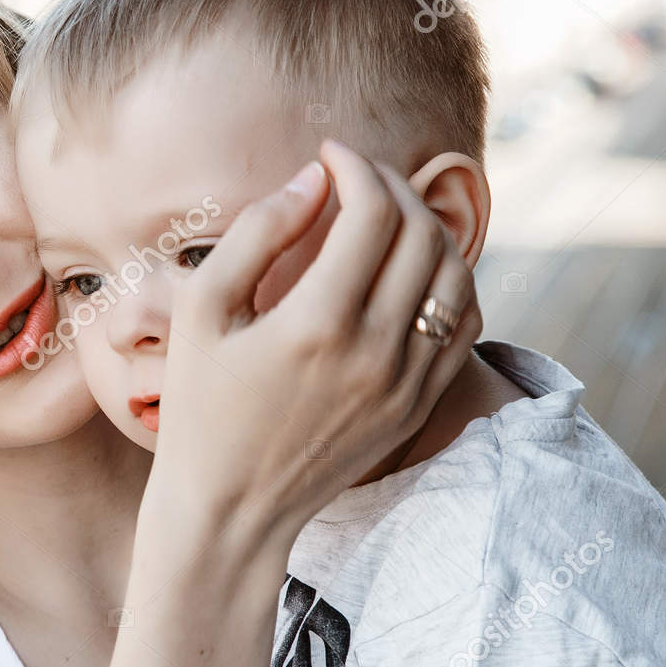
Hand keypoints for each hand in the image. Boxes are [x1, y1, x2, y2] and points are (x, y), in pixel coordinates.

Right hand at [147, 138, 480, 561]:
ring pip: (455, 275)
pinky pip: (464, 323)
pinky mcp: (419, 405)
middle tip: (355, 178)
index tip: (328, 156)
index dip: (355, 166)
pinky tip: (409, 269)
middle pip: (420, 234)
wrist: (229, 511)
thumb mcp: (200, 314)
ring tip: (385, 217)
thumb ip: (256, 235)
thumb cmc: (200, 409)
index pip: (372, 212)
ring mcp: (407, 383)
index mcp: (317, 325)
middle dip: (391, 186)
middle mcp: (376, 353)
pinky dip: (448, 280)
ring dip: (426, 229)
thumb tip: (312, 178)